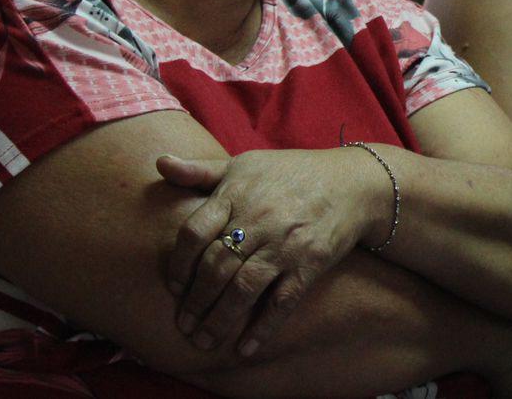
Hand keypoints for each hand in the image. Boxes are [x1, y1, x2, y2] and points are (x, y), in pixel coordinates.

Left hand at [156, 147, 390, 355]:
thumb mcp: (245, 164)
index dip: (178, 265)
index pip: (194, 233)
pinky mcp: (310, 263)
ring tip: (204, 341)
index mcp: (237, 193)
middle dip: (195, 301)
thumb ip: (201, 170)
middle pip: (216, 266)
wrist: (351, 183)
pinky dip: (263, 327)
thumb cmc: (291, 172)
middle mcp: (259, 218)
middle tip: (183, 325)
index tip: (173, 286)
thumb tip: (160, 163)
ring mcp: (285, 243)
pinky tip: (245, 347)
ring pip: (243, 288)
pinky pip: (282, 301)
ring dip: (219, 320)